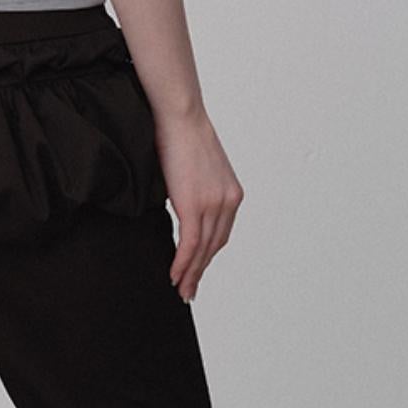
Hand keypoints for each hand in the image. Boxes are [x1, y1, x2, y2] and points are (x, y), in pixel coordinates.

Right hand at [151, 108, 243, 301]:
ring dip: (191, 273)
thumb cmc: (180, 135)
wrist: (179, 117)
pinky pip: (191, 244)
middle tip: (189, 290)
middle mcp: (228, 202)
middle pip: (215, 247)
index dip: (208, 256)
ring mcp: (214, 205)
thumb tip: (179, 203)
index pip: (221, 234)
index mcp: (232, 194)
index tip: (198, 270)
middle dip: (201, 270)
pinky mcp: (195, 206)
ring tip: (181, 289)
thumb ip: (193, 190)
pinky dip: (183, 263)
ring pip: (203, 250)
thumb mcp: (195, 169)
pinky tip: (175, 275)